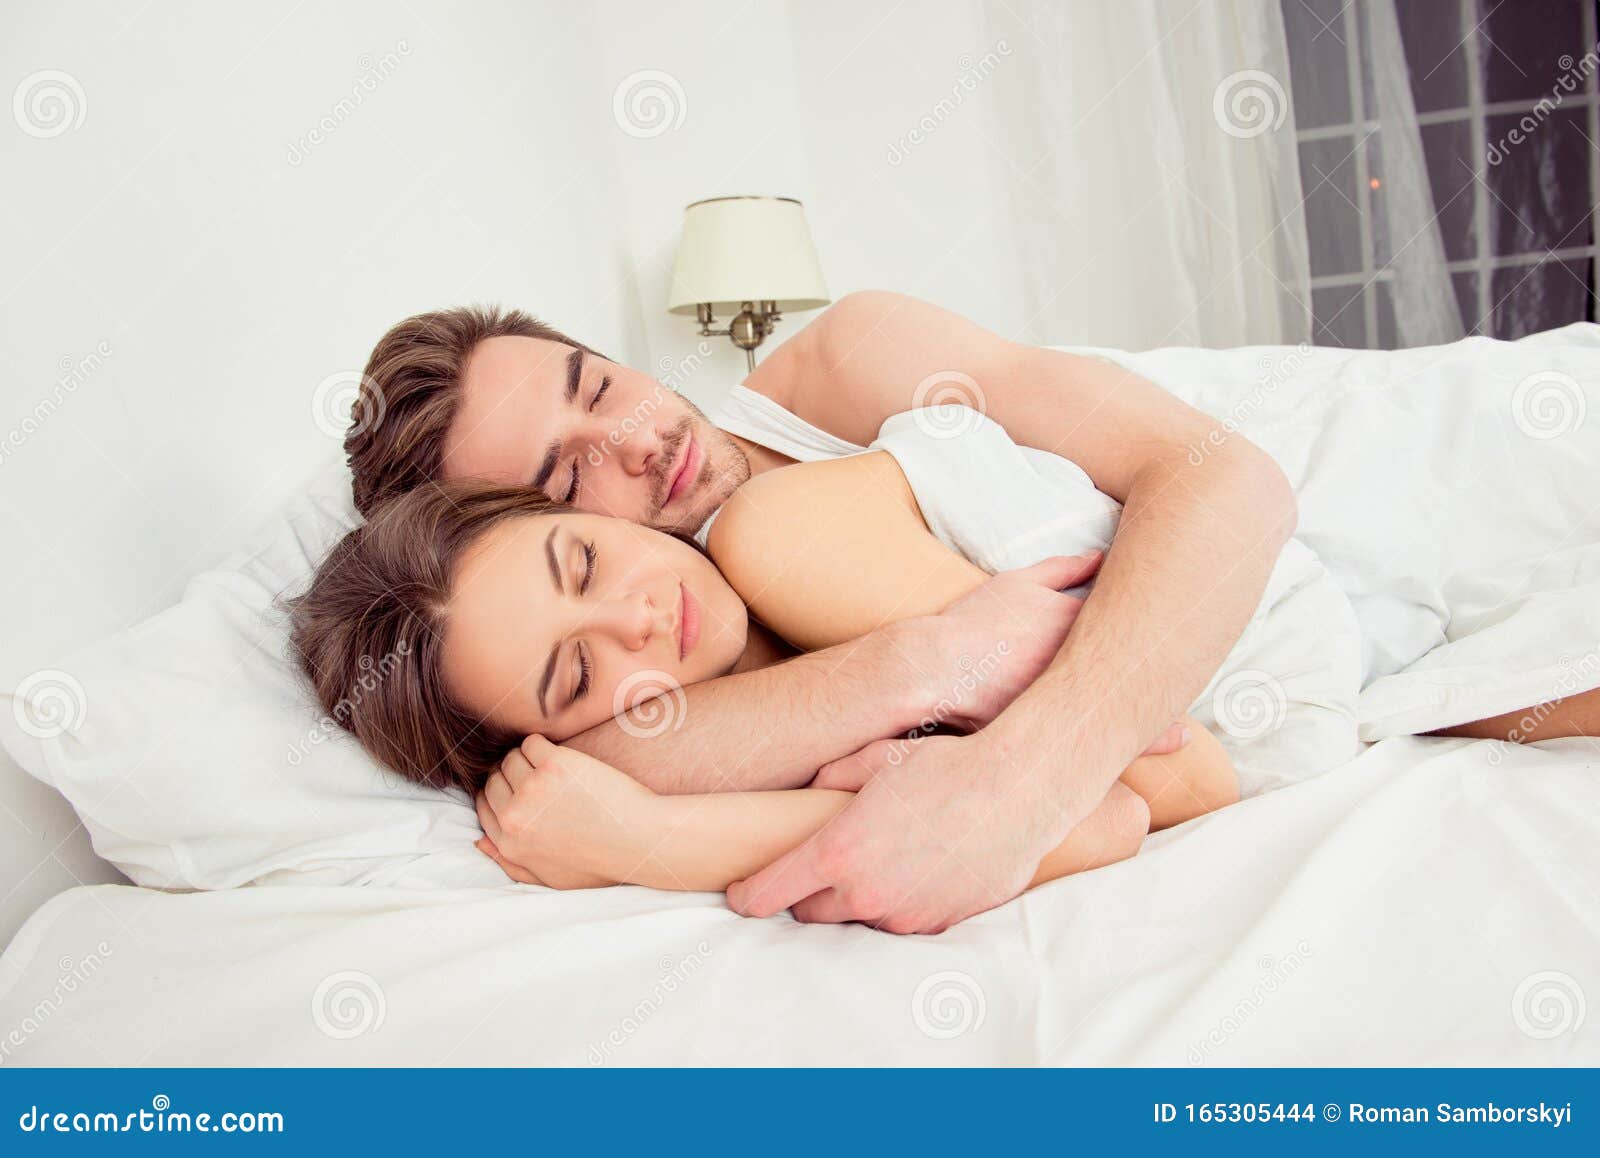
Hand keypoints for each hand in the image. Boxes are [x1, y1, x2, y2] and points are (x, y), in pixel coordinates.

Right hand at [475, 735, 657, 889]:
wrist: (639, 839)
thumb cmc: (601, 861)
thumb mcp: (550, 878)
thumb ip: (510, 863)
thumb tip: (480, 841)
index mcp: (510, 844)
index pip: (484, 807)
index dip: (498, 794)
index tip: (517, 789)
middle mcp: (515, 816)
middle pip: (494, 780)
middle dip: (510, 775)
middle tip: (537, 776)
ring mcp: (533, 788)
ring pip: (510, 758)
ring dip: (526, 758)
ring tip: (550, 767)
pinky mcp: (555, 764)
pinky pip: (532, 742)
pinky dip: (541, 744)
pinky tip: (559, 755)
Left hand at [729, 732, 1054, 933]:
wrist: (1019, 791)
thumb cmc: (948, 765)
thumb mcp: (878, 757)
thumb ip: (832, 777)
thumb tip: (812, 791)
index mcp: (837, 852)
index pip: (768, 893)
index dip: (746, 896)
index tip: (740, 893)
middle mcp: (865, 894)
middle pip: (809, 914)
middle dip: (807, 894)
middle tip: (822, 864)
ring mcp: (903, 916)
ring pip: (858, 919)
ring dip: (857, 899)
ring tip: (883, 858)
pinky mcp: (938, 924)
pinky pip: (902, 922)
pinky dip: (899, 903)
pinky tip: (919, 869)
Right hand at [906, 553, 1186, 753]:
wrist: (934, 667)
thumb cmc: (973, 623)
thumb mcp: (1017, 582)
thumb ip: (1063, 570)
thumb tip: (1101, 557)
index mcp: (1078, 625)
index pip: (1132, 628)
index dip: (1161, 637)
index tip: (1187, 643)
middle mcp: (1077, 664)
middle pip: (1134, 678)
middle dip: (1166, 696)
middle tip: (1194, 717)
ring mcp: (1061, 699)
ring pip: (1115, 717)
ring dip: (1147, 730)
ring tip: (1178, 740)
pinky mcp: (1042, 728)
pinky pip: (1082, 742)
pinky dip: (1106, 751)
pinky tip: (1121, 759)